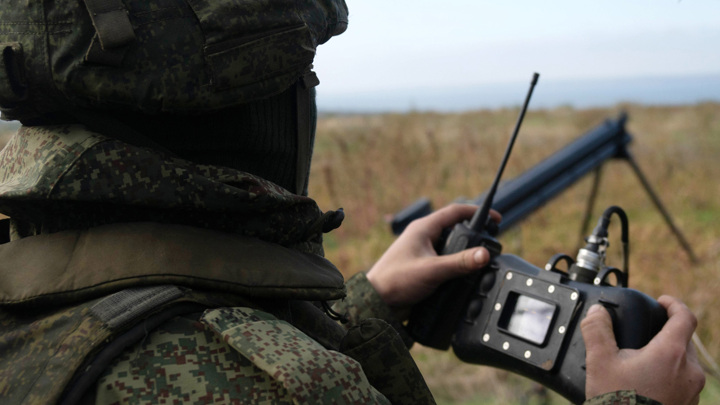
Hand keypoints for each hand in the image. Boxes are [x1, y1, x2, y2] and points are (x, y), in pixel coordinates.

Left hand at [366, 204, 499, 317]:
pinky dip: (456, 263)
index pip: (455, 212)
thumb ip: (459, 262)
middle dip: (474, 233)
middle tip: (491, 241)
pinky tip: (464, 273)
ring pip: (450, 244)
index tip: (496, 218)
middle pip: (455, 227)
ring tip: (481, 259)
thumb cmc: (395, 281)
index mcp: (423, 228)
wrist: (376, 301)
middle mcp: (423, 236)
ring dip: (465, 250)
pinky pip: (444, 258)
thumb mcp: (432, 270)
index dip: (478, 212)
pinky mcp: (422, 265)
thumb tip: (484, 254)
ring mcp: (422, 251)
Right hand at [581, 295, 704, 403]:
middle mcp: (690, 372)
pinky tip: (645, 386)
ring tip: (641, 364)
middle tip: (643, 337)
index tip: (661, 302)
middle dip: (665, 334)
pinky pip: (683, 384)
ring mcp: (692, 393)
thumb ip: (597, 330)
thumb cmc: (616, 402)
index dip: (674, 304)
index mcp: (672, 353)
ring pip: (685, 364)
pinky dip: (669, 377)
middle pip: (684, 341)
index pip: (685, 317)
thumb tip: (597, 312)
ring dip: (668, 357)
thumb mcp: (599, 362)